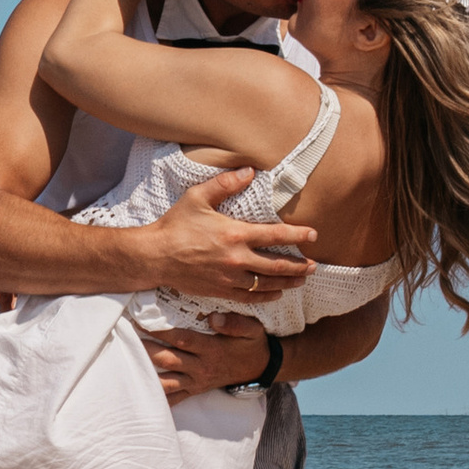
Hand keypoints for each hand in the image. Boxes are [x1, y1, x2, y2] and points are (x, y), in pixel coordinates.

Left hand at [136, 312, 272, 400]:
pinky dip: (156, 398)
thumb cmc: (251, 343)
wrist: (259, 367)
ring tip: (124, 363)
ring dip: (144, 373)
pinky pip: (174, 398)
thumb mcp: (251, 329)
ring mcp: (196, 381)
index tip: (140, 321)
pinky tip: (137, 395)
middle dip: (144, 349)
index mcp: (211, 349)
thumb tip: (213, 318)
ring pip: (165, 381)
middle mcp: (201, 368)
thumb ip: (234, 323)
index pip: (181, 339)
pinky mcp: (194, 390)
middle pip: (167, 360)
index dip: (159, 331)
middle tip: (123, 337)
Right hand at [138, 166, 315, 300]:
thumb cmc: (175, 225)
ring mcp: (230, 278)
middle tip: (314, 266)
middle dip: (300, 266)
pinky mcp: (221, 292)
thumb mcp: (198, 197)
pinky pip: (250, 298)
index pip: (276, 235)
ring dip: (288, 283)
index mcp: (235, 234)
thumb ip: (225, 184)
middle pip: (278, 265)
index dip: (298, 235)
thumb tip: (249, 170)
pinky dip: (267, 297)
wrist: (155, 256)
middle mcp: (237, 259)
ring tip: (302, 280)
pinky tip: (276, 294)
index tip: (313, 235)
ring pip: (268, 284)